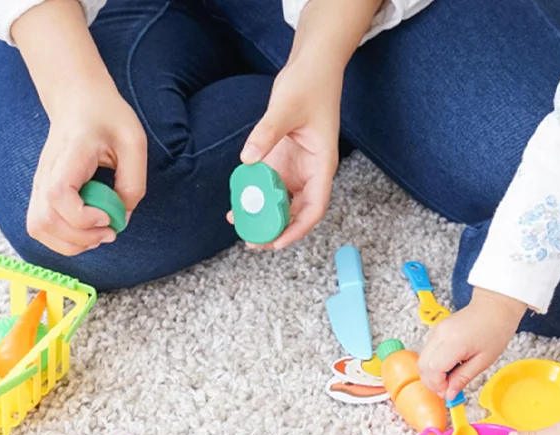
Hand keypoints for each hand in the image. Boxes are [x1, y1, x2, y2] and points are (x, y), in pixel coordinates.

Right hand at [27, 80, 146, 255]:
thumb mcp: (133, 143)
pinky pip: (41, 227)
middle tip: (109, 231)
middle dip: (81, 239)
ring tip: (97, 234)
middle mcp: (46, 172)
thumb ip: (133, 183)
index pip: (58, 195)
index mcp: (70, 155)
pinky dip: (63, 240)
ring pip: (38, 228)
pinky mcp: (41, 193)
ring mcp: (40, 184)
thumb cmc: (107, 117)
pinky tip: (85, 231)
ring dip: (71, 243)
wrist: (78, 99)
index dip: (82, 218)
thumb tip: (121, 218)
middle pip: (45, 221)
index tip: (107, 217)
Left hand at [231, 59, 342, 249]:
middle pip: (297, 213)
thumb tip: (247, 159)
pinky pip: (269, 186)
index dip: (297, 229)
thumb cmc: (309, 84)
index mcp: (322, 166)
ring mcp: (296, 168)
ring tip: (241, 227)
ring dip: (264, 217)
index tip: (277, 242)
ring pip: (282, 203)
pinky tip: (237, 204)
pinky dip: (255, 197)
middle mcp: (310, 172)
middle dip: (277, 231)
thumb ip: (266, 133)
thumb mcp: (286, 106)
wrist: (311, 66)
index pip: (314, 208)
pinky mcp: (283, 161)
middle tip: (252, 241)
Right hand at [417, 289, 526, 398]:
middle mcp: (440, 335)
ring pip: (422, 360)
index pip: (433, 370)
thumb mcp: (484, 361)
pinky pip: (427, 352)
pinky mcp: (436, 331)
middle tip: (447, 389)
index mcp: (454, 342)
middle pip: (423, 366)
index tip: (449, 393)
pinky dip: (433, 364)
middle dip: (432, 382)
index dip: (438, 386)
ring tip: (450, 378)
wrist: (495, 306)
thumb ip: (463, 378)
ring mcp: (436, 331)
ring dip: (432, 374)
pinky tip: (448, 367)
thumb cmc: (495, 329)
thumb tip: (450, 393)